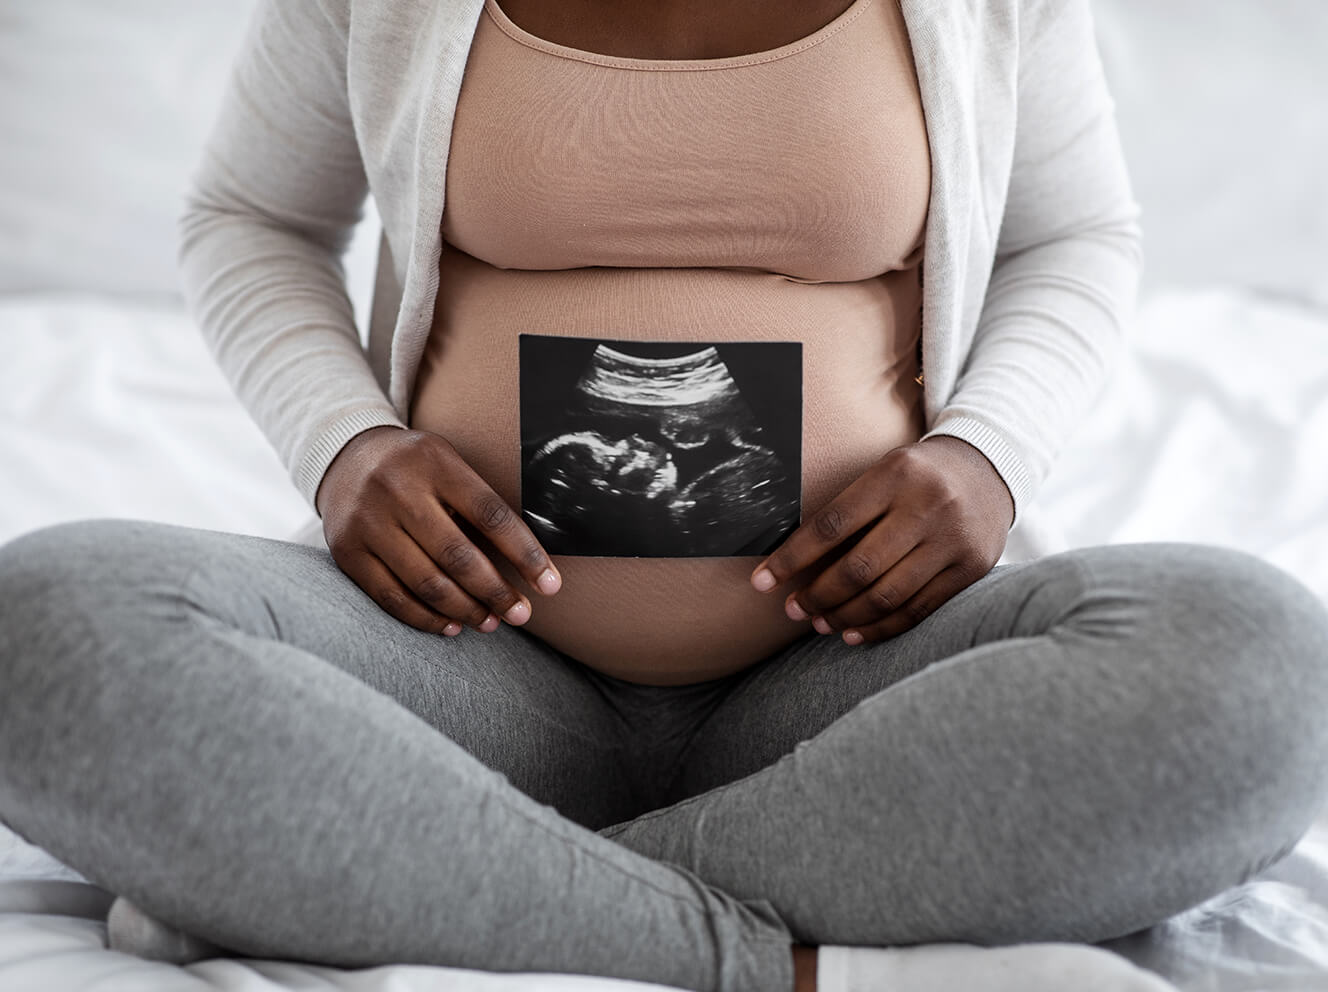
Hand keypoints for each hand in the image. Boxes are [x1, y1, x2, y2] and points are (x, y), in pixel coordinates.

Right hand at [315, 425, 561, 635]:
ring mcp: (369, 522)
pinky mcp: (347, 550)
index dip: (525, 553)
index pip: (491, 514)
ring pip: (426, 582)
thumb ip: (477, 502)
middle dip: (496, 592)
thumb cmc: (415, 467)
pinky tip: (451, 626)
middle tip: (520, 614)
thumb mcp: (447, 464)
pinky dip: (425, 618)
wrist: (344, 456)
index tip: (550, 585)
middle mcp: (399, 490)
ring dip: (465, 610)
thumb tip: (528, 560)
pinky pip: (391, 596)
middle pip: (458, 555)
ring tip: (490, 622)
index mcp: (436, 464)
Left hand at [749, 435, 1013, 643]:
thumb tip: (790, 562)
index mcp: (894, 475)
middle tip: (792, 610)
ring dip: (845, 617)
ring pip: (887, 595)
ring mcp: (952, 540)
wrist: (989, 468)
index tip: (762, 582)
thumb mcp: (883, 473)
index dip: (792, 558)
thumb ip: (846, 511)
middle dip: (817, 596)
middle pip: (859, 568)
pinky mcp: (971, 568)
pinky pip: (917, 610)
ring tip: (818, 624)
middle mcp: (927, 506)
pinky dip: (881, 628)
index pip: (831, 525)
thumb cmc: (916, 475)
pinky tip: (853, 634)